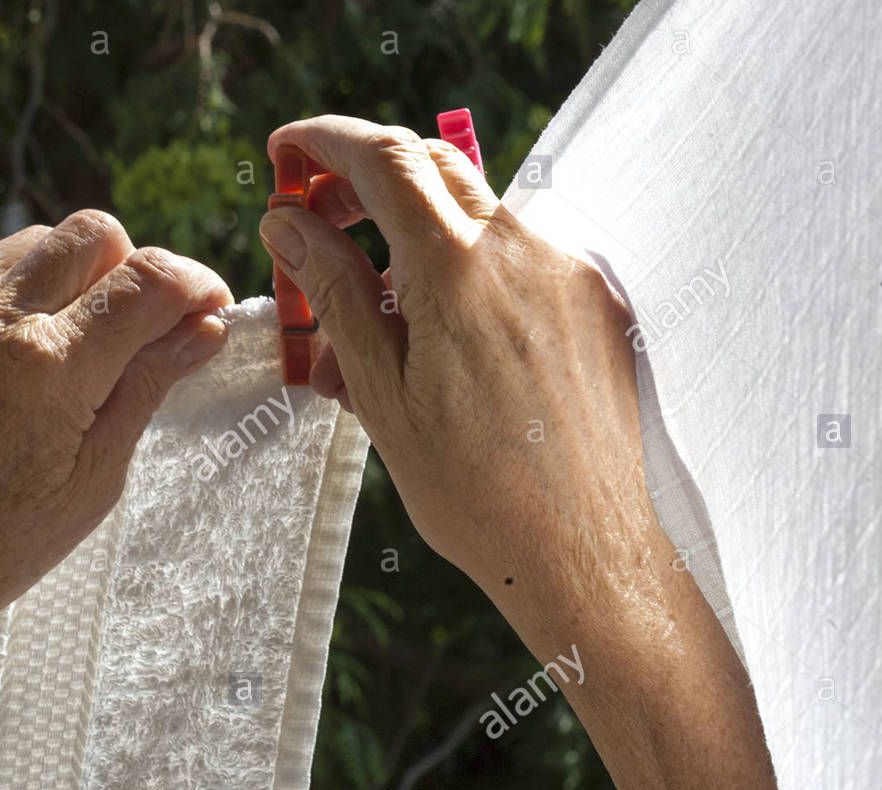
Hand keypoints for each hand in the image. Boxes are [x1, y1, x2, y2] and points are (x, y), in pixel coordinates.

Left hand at [0, 210, 231, 714]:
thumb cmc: (4, 544)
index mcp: (52, 368)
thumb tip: (206, 327)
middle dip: (132, 273)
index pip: (149, 280)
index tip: (205, 307)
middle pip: (94, 234)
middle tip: (132, 328)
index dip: (195, 284)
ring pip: (29, 240)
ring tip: (59, 336)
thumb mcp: (98, 476)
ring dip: (63, 275)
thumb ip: (150, 385)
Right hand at [259, 116, 647, 614]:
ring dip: (412, 241)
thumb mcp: (384, 397)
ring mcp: (569, 275)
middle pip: (431, 169)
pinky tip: (439, 344)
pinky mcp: (595, 303)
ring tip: (374, 324)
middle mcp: (526, 254)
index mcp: (461, 273)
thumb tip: (290, 222)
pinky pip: (517, 260)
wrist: (588, 555)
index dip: (323, 142)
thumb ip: (337, 294)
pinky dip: (465, 275)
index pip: (383, 159)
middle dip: (363, 183)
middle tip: (319, 227)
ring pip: (474, 218)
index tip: (285, 155)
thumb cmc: (480, 497)